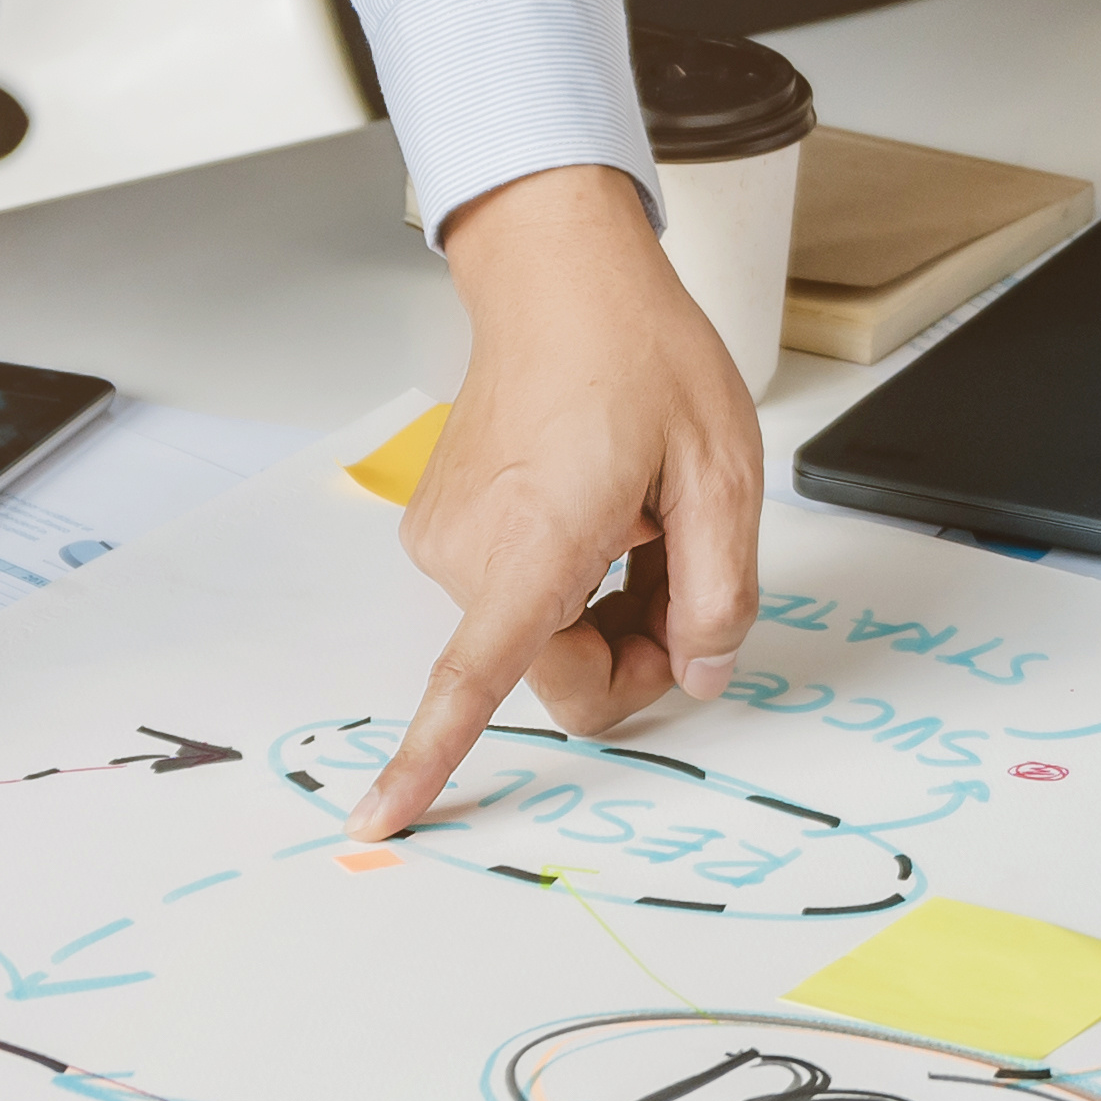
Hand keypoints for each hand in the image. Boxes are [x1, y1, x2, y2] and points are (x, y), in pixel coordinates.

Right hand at [369, 166, 766, 832]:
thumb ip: (720, 592)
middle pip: (557, 675)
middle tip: (685, 579)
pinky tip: (605, 512)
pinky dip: (572, 582)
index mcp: (535, 542)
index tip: (378, 820)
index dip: (428, 758)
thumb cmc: (639, 356)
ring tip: (644, 523)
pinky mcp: (445, 528)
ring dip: (606, 611)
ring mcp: (446, 540)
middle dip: (630, 655)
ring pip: (540, 638)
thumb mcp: (722, 473)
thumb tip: (700, 674)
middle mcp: (469, 551)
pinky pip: (519, 597)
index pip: (472, 677)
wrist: (562, 280)